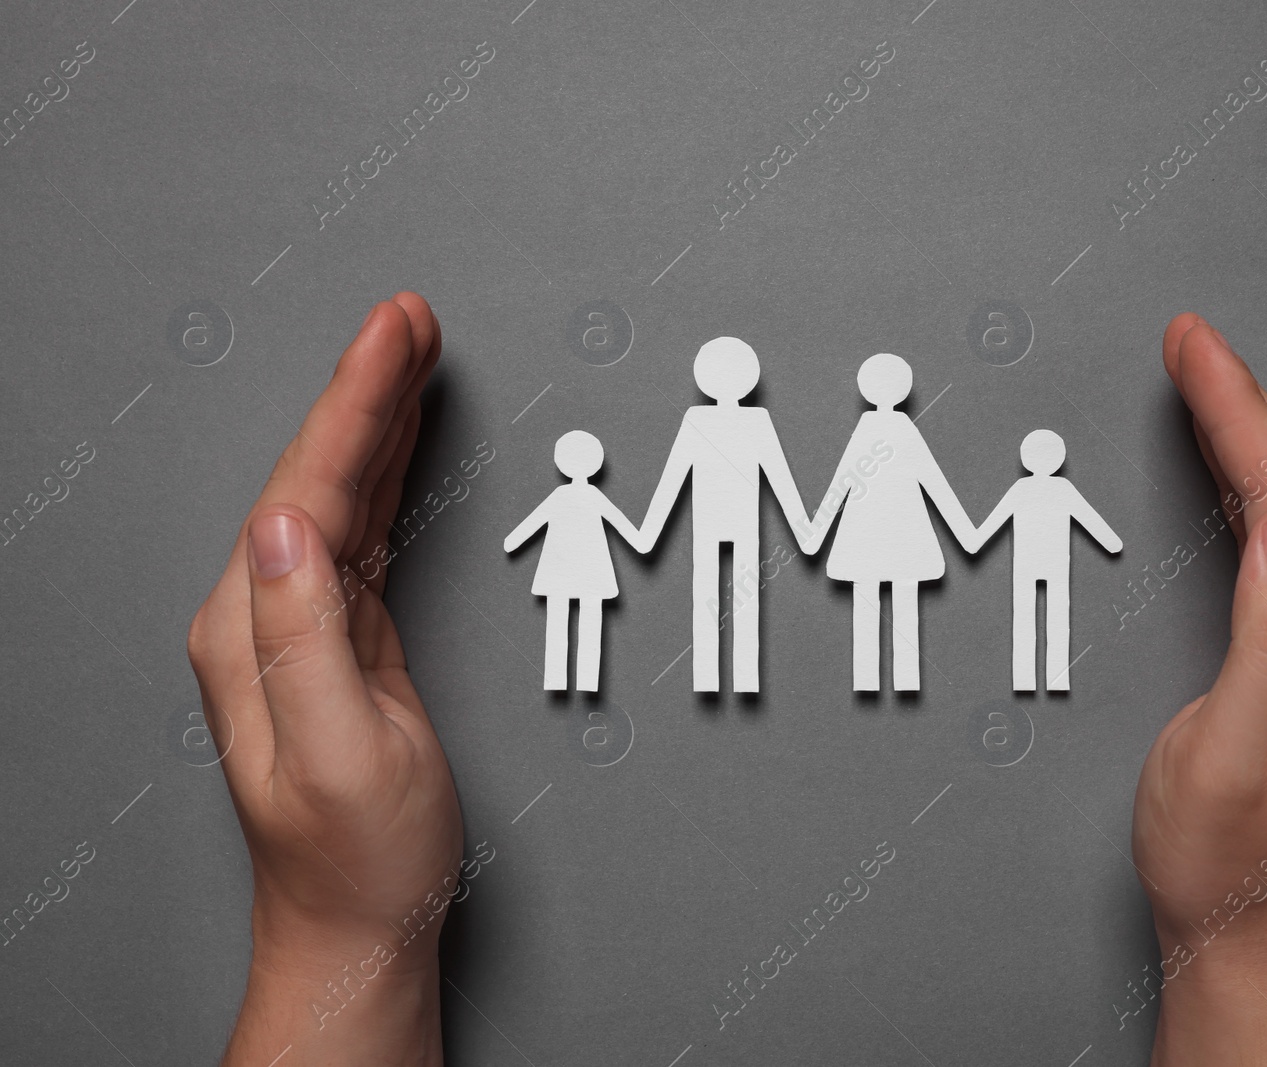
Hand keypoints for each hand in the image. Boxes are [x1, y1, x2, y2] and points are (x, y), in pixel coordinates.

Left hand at [186, 294, 460, 1065]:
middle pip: (317, 473)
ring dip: (376, 417)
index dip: (355, 404)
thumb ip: (304, 635)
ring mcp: (299, 624)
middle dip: (365, 388)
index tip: (394, 334)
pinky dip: (386, 472)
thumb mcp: (338, 751)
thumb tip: (289, 525)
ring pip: (340, 492)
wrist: (360, 922)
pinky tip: (400, 441)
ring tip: (410, 351)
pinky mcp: (340, 638)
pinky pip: (362, 529)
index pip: (305, 488)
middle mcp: (262, 617)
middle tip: (409, 316)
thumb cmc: (356, 855)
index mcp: (252, 633)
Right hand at [1131, 315, 1266, 1065]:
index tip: (1192, 348)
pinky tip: (1235, 480)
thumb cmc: (1233, 862)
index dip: (1237, 413)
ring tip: (1206, 386)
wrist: (1249, 937)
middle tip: (1190, 344)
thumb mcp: (1238, 753)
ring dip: (1249, 442)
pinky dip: (1251, 494)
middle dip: (1242, 407)